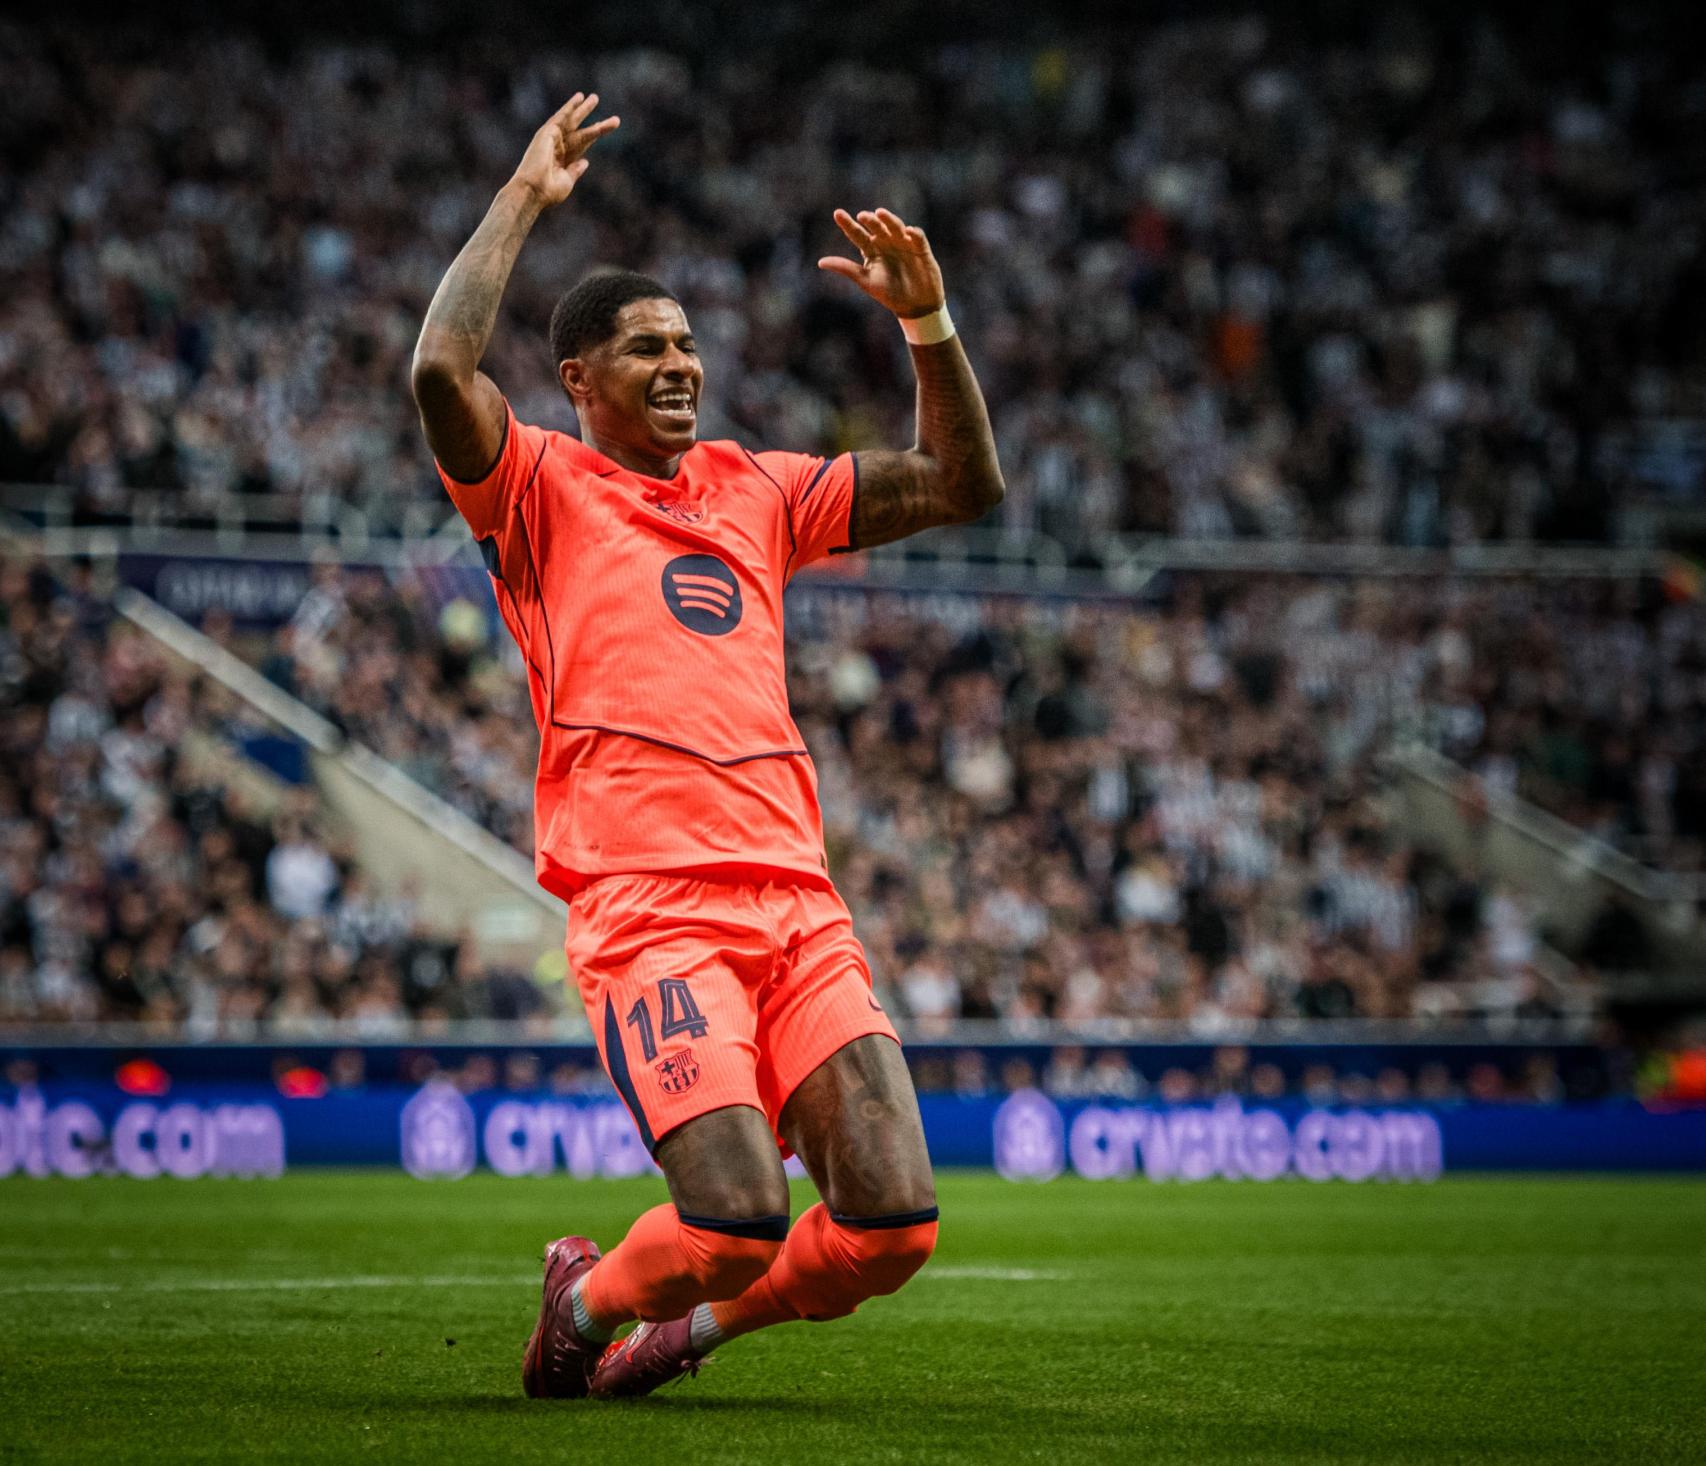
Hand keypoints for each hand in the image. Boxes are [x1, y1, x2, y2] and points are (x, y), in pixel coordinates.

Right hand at [510, 93, 619, 208]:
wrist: (534, 190)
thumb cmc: (548, 191)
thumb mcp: (566, 182)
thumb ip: (575, 171)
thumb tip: (585, 162)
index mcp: (563, 160)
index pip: (581, 143)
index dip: (592, 134)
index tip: (603, 127)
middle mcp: (558, 147)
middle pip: (578, 129)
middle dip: (588, 117)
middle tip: (597, 103)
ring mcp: (552, 139)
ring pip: (572, 121)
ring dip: (583, 109)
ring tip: (594, 98)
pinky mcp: (547, 133)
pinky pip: (561, 117)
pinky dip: (570, 107)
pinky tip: (579, 98)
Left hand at [818, 208, 945, 318]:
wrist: (915, 306)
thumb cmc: (890, 294)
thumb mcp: (866, 281)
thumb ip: (846, 269)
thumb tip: (820, 262)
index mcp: (871, 250)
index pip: (857, 235)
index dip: (848, 224)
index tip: (837, 213)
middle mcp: (886, 243)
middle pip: (876, 228)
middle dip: (870, 221)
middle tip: (862, 216)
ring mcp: (904, 244)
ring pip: (895, 227)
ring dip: (889, 220)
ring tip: (880, 213)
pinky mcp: (921, 249)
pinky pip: (918, 238)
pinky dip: (914, 234)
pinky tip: (908, 231)